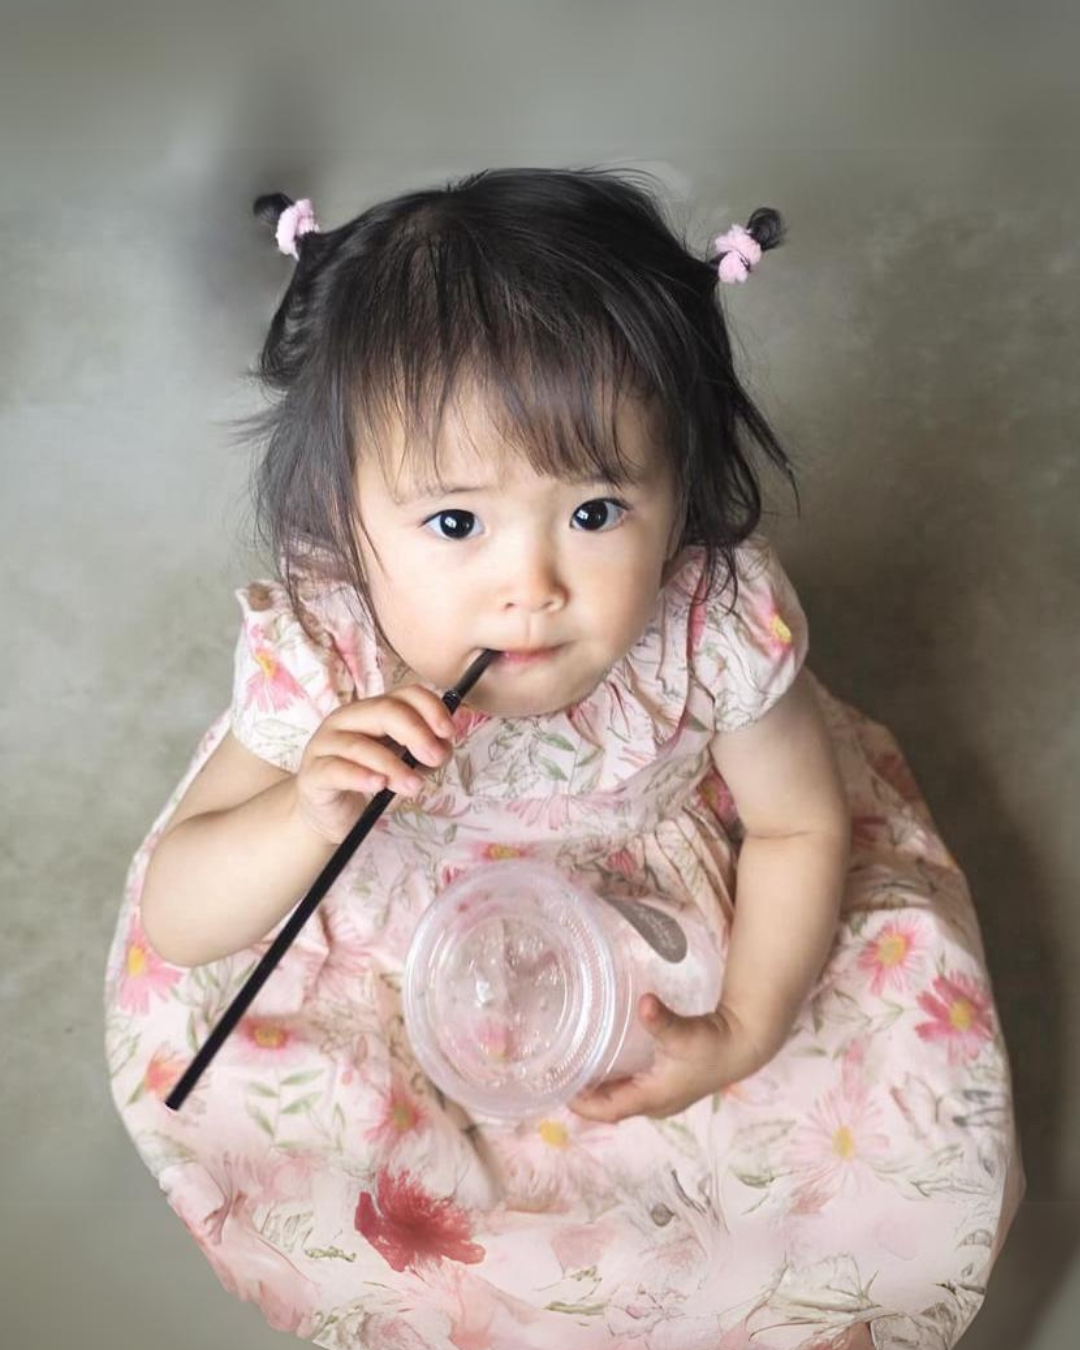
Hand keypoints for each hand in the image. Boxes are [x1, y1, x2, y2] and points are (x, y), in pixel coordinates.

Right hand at [293, 685, 455, 843]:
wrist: (330, 815)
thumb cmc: (370, 784)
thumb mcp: (405, 766)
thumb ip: (424, 755)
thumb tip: (444, 748)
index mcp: (372, 711)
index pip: (404, 694)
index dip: (430, 708)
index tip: (449, 732)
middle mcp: (347, 720)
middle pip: (383, 711)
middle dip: (415, 732)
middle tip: (435, 758)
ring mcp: (326, 744)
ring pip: (360, 745)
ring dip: (393, 765)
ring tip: (414, 786)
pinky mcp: (314, 773)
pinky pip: (336, 770)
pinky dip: (361, 776)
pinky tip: (379, 785)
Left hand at [567, 997, 773, 1122]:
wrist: (741, 1046)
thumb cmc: (712, 1044)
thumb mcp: (684, 1033)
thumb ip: (662, 1020)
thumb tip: (643, 1003)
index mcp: (653, 1098)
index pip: (609, 1110)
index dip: (582, 1103)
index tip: (558, 1088)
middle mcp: (654, 1103)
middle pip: (610, 1107)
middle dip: (584, 1095)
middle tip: (558, 1074)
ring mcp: (660, 1097)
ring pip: (620, 1099)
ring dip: (597, 1089)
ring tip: (572, 1069)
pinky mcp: (665, 1085)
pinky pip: (630, 1089)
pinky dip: (612, 1081)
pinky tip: (601, 1062)